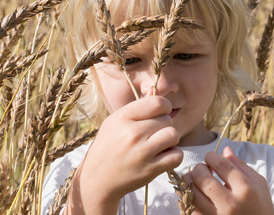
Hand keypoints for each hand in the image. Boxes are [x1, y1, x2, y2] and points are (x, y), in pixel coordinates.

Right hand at [66, 95, 182, 213]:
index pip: (158, 102)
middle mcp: (132, 133)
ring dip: (170, 140)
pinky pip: (177, 155)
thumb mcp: (115, 122)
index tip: (158, 115)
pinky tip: (162, 157)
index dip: (163, 107)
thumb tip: (158, 94)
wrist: (96, 179)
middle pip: (167, 119)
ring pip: (174, 135)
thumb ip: (137, 109)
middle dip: (163, 126)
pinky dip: (173, 156)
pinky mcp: (150, 169)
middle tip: (152, 135)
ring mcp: (142, 152)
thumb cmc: (108, 147)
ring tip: (158, 145)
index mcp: (123, 117)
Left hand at [184, 146, 273, 214]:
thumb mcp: (258, 184)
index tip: (210, 158)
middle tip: (202, 169)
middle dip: (198, 168)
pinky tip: (196, 195)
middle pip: (202, 178)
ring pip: (191, 194)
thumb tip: (224, 148)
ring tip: (196, 180)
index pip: (221, 164)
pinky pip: (189, 209)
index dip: (211, 156)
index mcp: (245, 190)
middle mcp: (230, 205)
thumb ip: (241, 165)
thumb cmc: (260, 207)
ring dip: (189, 182)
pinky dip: (188, 199)